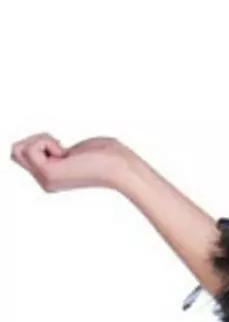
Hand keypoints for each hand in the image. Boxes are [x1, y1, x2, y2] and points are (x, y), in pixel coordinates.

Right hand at [9, 133, 134, 192]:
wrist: (120, 166)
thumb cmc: (104, 154)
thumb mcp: (72, 149)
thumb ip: (50, 149)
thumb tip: (27, 145)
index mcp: (50, 177)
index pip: (22, 153)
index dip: (38, 141)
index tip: (63, 147)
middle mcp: (45, 182)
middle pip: (15, 151)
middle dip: (35, 139)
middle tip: (61, 146)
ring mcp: (45, 180)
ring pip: (18, 149)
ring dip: (41, 139)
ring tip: (64, 150)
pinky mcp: (48, 174)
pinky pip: (31, 148)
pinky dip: (46, 141)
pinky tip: (65, 152)